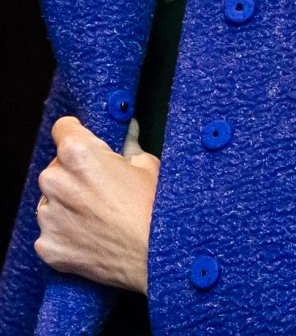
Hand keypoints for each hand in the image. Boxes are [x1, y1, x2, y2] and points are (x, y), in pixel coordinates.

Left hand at [35, 116, 157, 293]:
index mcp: (79, 154)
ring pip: (51, 201)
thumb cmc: (157, 209)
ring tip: (100, 217)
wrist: (159, 257)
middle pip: (57, 167)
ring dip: (68, 204)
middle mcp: (55, 182)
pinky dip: (68, 234)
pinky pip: (52, 232)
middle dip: (75, 174)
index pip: (63, 128)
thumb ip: (129, 147)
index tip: (86, 142)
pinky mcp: (47, 246)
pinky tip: (94, 237)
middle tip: (103, 188)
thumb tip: (129, 132)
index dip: (78, 133)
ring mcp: (48, 216)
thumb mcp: (150, 167)